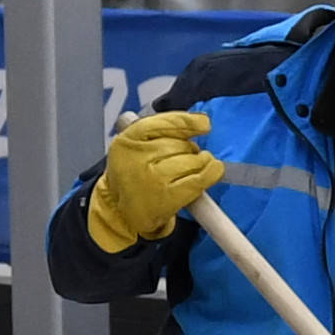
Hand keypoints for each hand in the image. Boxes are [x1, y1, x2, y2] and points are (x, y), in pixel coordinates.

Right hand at [87, 110, 221, 251]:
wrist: (120, 212)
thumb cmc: (133, 176)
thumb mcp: (135, 146)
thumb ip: (160, 130)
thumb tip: (201, 122)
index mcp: (128, 140)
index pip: (165, 123)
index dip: (189, 122)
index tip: (204, 124)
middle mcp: (138, 158)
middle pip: (181, 144)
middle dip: (190, 149)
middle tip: (182, 160)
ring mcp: (153, 179)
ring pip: (193, 160)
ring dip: (201, 162)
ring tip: (192, 169)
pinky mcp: (167, 198)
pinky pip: (200, 179)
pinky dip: (212, 173)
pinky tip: (213, 170)